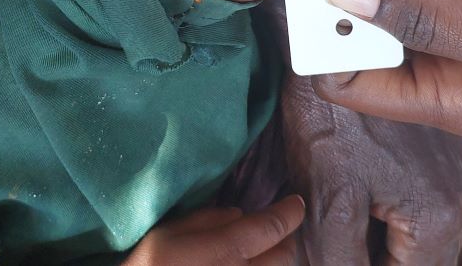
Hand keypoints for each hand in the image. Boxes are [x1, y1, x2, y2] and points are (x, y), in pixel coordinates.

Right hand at [124, 196, 304, 265]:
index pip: (273, 228)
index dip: (289, 212)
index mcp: (226, 252)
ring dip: (276, 261)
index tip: (295, 203)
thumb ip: (206, 220)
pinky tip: (248, 265)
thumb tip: (238, 215)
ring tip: (265, 252)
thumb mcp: (166, 234)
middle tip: (277, 229)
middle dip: (286, 239)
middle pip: (285, 256)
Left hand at [281, 74, 461, 265]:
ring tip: (349, 226)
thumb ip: (337, 254)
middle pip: (423, 259)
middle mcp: (458, 197)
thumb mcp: (328, 196)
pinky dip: (394, 210)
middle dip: (381, 257)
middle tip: (342, 245)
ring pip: (423, 232)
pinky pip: (424, 198)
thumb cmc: (331, 115)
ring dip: (388, 239)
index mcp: (438, 217)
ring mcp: (454, 171)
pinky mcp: (440, 150)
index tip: (341, 258)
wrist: (333, 40)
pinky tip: (361, 197)